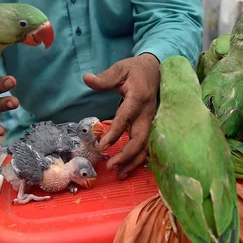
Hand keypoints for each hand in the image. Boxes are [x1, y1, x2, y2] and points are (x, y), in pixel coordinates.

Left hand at [83, 54, 159, 179]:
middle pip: (140, 139)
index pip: (125, 118)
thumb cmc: (135, 69)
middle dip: (126, 155)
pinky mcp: (152, 125)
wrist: (155, 68)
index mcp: (138, 98)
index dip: (114, 133)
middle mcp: (147, 113)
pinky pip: (148, 145)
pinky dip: (140, 158)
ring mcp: (152, 120)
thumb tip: (87, 79)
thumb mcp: (119, 68)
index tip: (101, 146)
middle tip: (110, 166)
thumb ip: (104, 78)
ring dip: (134, 161)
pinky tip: (130, 168)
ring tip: (120, 174)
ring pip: (146, 146)